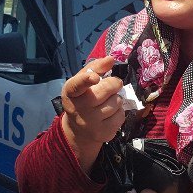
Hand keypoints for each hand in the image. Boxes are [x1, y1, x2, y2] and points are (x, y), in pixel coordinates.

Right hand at [61, 56, 124, 170]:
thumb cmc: (83, 99)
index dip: (87, 80)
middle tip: (113, 85)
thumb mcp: (83, 82)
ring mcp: (90, 123)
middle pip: (106, 89)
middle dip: (114, 83)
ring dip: (117, 99)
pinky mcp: (103, 133)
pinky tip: (110, 114)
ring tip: (108, 102)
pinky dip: (119, 112)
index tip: (95, 77)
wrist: (79, 131)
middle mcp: (78, 108)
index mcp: (71, 92)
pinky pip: (121, 115)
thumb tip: (110, 59)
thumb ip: (96, 68)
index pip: (77, 85)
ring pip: (117, 102)